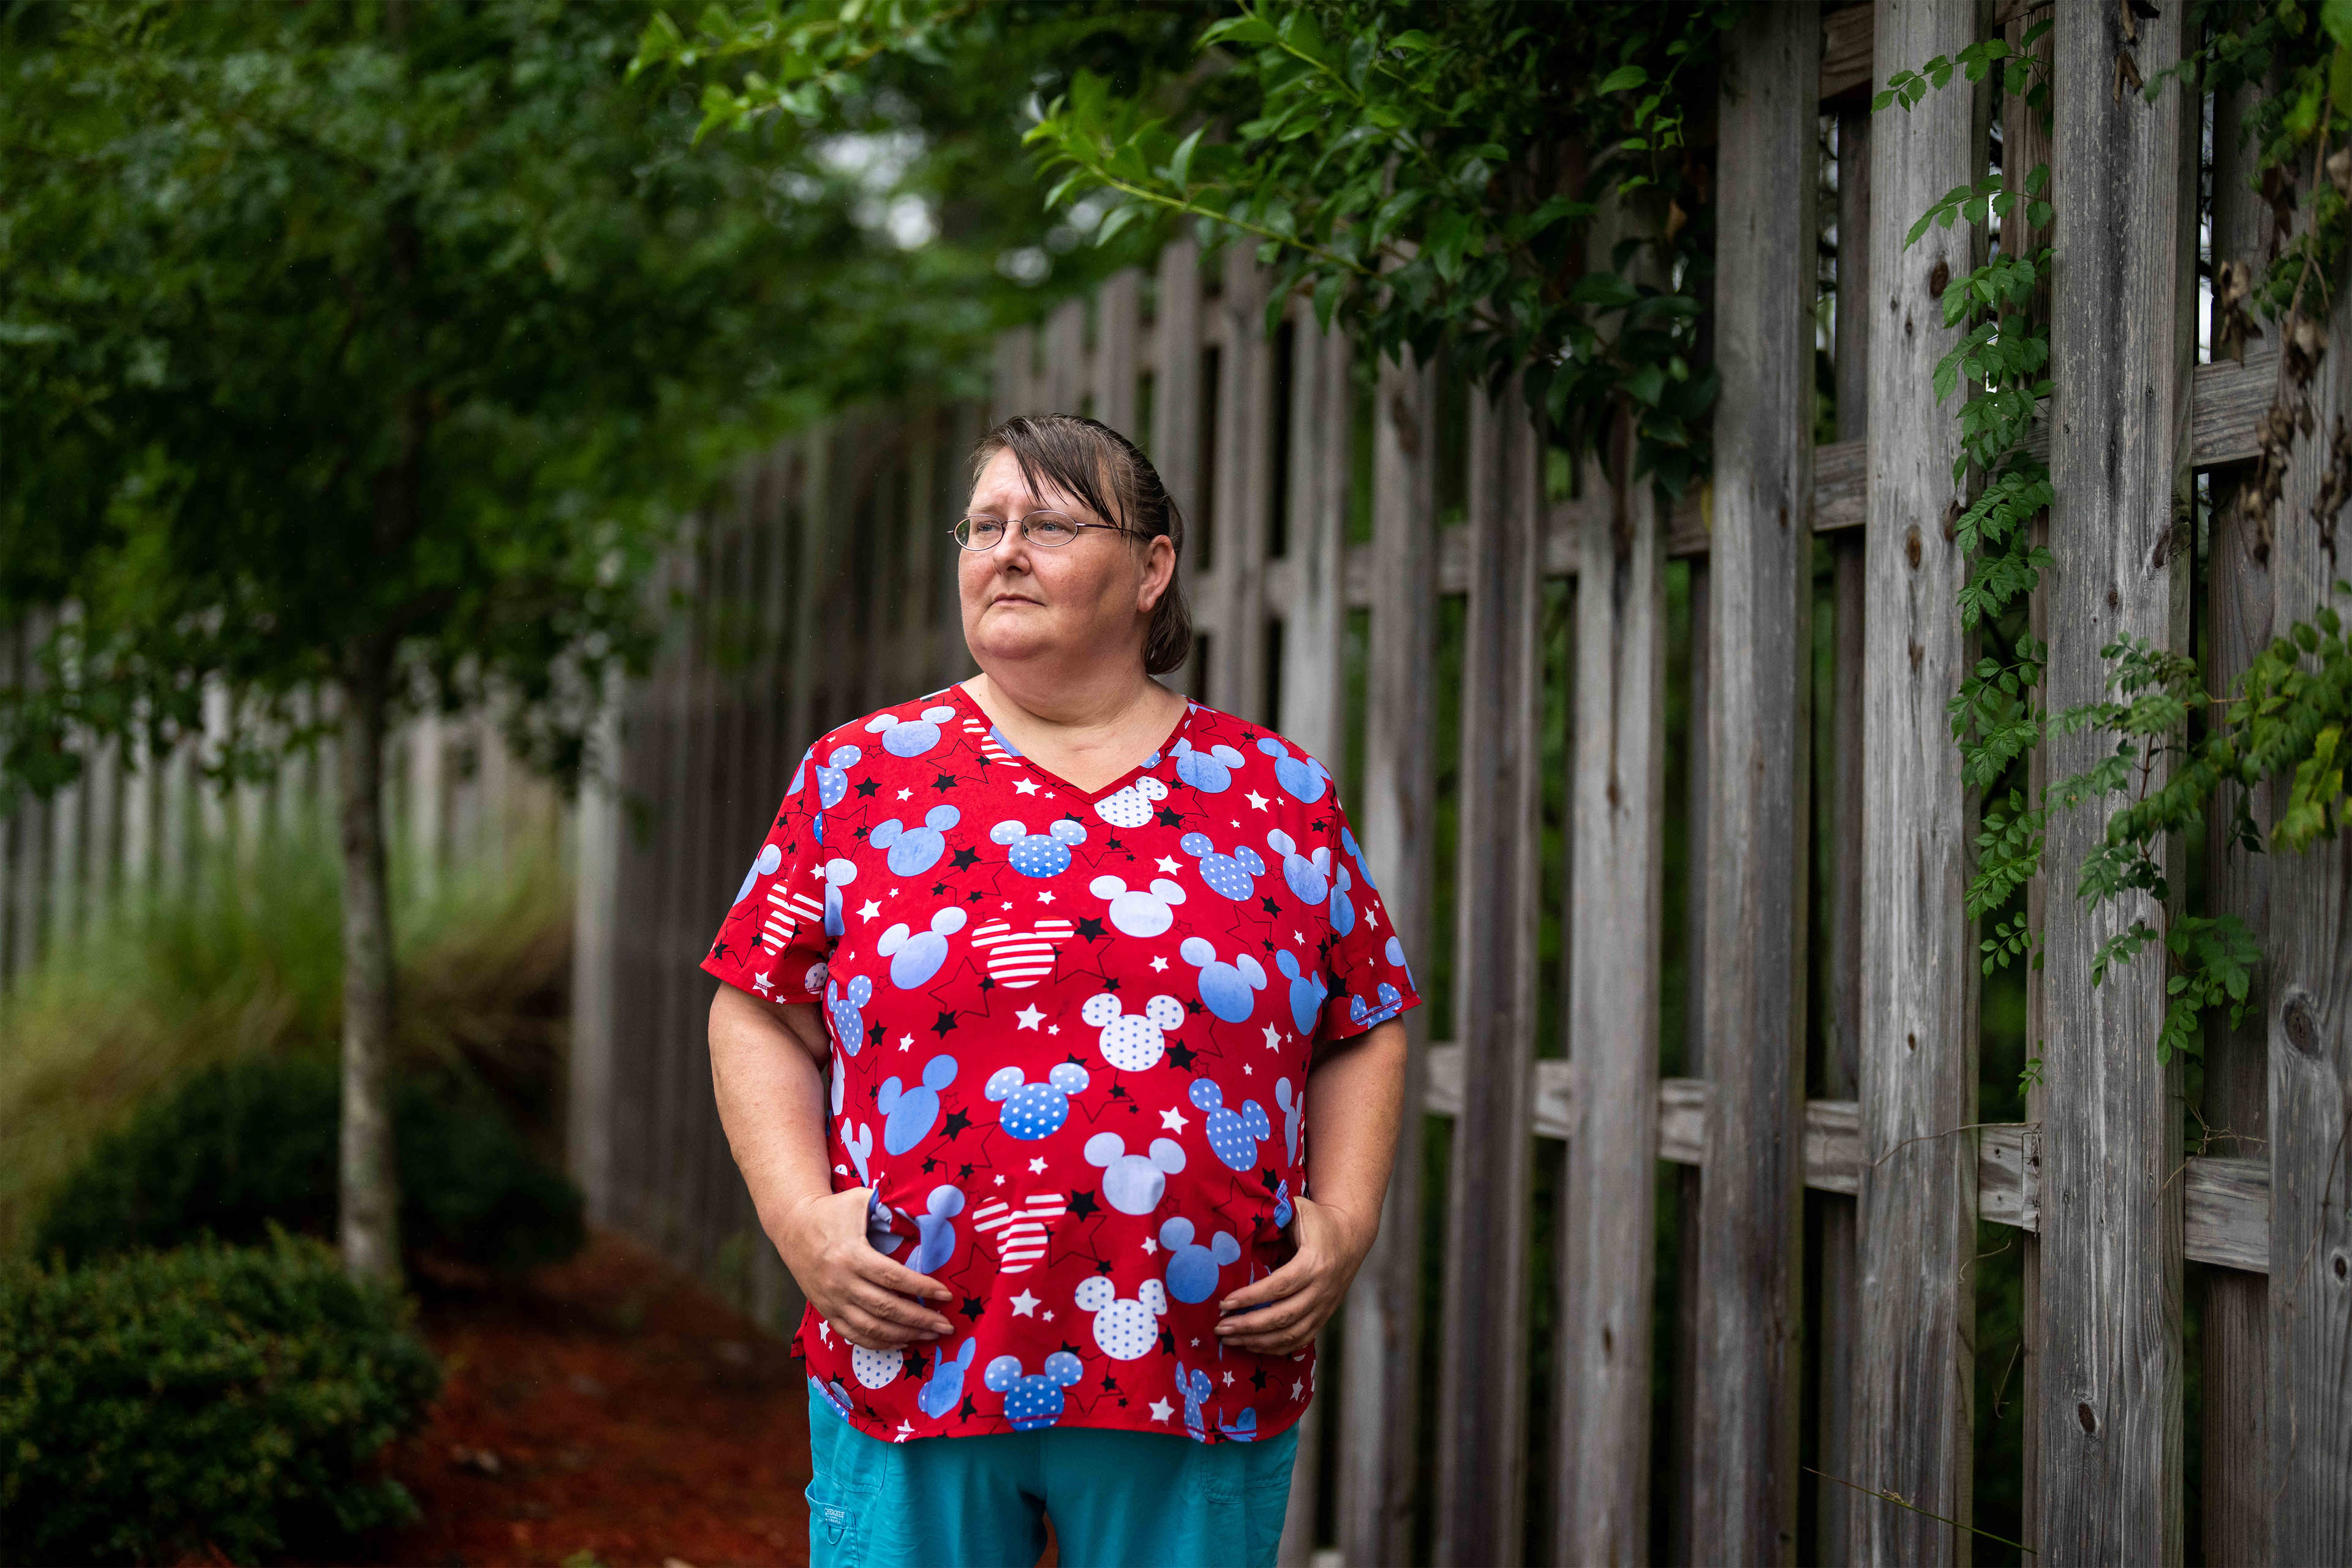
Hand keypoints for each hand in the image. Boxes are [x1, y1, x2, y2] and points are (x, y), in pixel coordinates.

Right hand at [773, 1186, 954, 1352]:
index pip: (893, 1277)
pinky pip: (854, 1335)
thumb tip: (928, 1215)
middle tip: (946, 1325)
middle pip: (886, 1308)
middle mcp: (840, 1281)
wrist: (792, 1226)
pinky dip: (879, 1343)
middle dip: (920, 1319)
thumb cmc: (833, 1211)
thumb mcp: (861, 1200)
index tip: (945, 1294)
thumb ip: (891, 1208)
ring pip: (872, 1327)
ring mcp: (832, 1300)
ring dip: (904, 1335)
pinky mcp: (826, 1311)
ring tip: (931, 1335)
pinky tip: (902, 1343)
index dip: (921, 1288)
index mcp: (852, 1254)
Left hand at [1211, 1193, 1376, 1355]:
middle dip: (1248, 1325)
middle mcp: (1322, 1288)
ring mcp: (1325, 1306)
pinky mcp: (1324, 1316)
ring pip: (1290, 1334)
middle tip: (1219, 1327)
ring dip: (1258, 1341)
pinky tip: (1252, 1345)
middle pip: (1283, 1316)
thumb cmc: (1317, 1220)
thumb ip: (1273, 1217)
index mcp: (1315, 1261)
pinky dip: (1275, 1348)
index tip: (1224, 1302)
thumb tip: (1237, 1226)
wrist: (1351, 1234)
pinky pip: (1300, 1340)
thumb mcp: (1298, 1210)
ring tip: (1229, 1339)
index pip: (1279, 1286)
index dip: (1251, 1297)